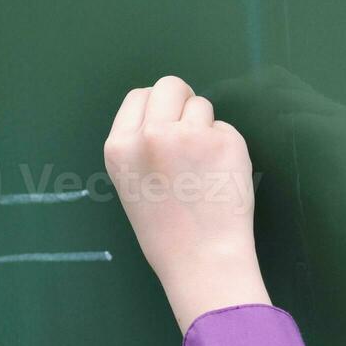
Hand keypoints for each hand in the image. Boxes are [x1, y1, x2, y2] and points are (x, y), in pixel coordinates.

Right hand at [104, 76, 270, 332]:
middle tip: (190, 136)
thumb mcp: (130, 181)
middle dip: (182, 103)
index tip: (165, 128)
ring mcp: (188, 136)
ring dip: (205, 127)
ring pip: (201, 105)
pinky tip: (220, 176)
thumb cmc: (164, 230)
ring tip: (203, 166)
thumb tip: (165, 113)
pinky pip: (225, 128)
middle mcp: (149, 134)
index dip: (156, 108)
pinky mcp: (224, 141)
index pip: (138, 96)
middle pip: (170, 86)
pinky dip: (226, 146)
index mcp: (119, 146)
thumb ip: (139, 144)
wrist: (200, 259)